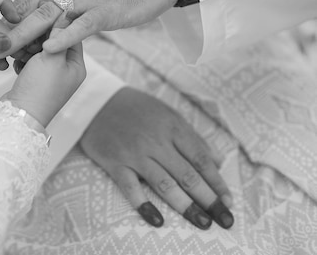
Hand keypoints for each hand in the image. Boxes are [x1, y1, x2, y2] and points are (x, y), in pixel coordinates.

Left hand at [2, 0, 183, 55]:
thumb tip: (43, 7)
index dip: (10, 18)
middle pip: (31, 6)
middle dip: (10, 28)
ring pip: (50, 15)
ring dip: (27, 35)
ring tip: (8, 53)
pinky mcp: (106, 9)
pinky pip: (81, 24)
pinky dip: (63, 36)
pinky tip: (48, 49)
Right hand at [2, 14, 85, 126]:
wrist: (19, 115)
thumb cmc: (40, 89)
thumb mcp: (53, 57)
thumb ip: (59, 34)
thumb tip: (66, 12)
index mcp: (76, 66)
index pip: (70, 35)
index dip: (56, 24)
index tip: (42, 14)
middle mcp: (65, 71)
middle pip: (53, 43)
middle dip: (38, 37)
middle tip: (27, 33)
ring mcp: (49, 77)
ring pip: (38, 51)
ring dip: (27, 48)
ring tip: (20, 50)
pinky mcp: (34, 81)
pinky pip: (28, 62)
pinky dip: (21, 59)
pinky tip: (15, 61)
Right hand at [80, 87, 233, 229]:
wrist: (96, 102)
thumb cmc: (137, 109)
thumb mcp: (168, 114)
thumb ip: (192, 137)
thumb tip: (218, 161)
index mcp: (172, 127)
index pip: (201, 159)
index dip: (217, 182)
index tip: (228, 201)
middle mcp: (156, 141)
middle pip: (187, 175)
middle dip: (208, 199)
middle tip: (224, 219)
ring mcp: (135, 153)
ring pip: (164, 183)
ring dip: (185, 205)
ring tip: (202, 222)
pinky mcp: (115, 163)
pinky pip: (131, 188)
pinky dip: (144, 204)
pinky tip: (157, 219)